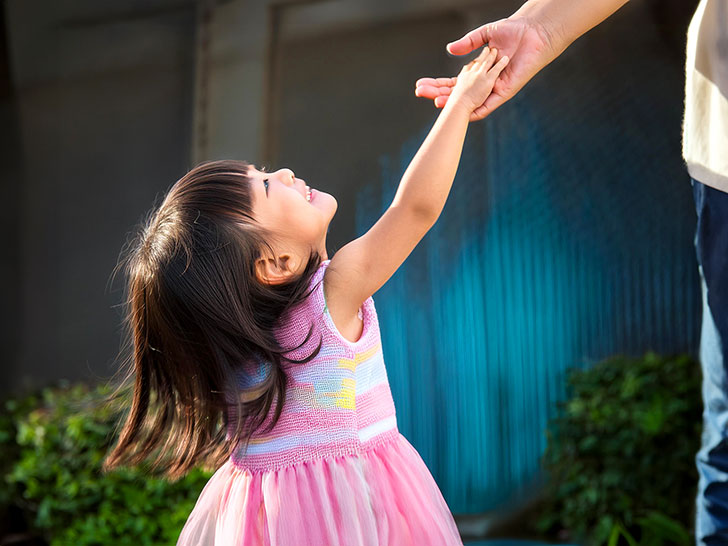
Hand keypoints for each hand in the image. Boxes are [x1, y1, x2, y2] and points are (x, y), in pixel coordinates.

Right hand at [415, 16, 561, 119]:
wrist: (534, 32)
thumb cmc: (513, 32)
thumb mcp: (485, 36)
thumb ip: (468, 43)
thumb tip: (450, 49)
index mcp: (478, 72)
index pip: (452, 82)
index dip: (437, 84)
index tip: (421, 84)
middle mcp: (483, 84)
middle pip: (456, 94)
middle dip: (437, 94)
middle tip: (420, 92)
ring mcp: (493, 90)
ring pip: (469, 103)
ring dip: (452, 104)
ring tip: (435, 102)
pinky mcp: (504, 92)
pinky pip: (488, 106)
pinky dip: (475, 112)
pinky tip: (462, 115)